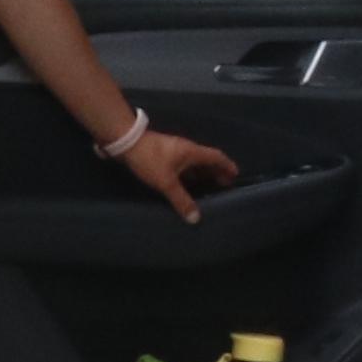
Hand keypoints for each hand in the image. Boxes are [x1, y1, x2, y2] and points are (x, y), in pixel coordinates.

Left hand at [114, 123, 236, 219]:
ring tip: (207, 187)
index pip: (217, 157)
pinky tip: (186, 185)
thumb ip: (181, 200)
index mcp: (192, 152)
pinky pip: (183, 166)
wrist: (126, 142)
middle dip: (216, 172)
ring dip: (202, 174)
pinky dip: (189, 175)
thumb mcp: (166, 182)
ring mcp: (175, 152)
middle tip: (224, 186)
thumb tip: (196, 218)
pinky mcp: (164, 155)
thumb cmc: (150, 159)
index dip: (227, 166)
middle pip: (207, 160)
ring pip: (194, 163)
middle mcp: (187, 150)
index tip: (235, 176)